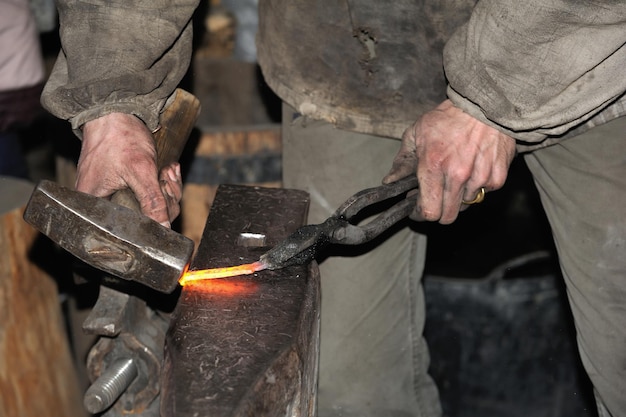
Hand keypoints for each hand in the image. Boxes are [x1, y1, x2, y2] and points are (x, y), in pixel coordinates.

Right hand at [77, 113, 182, 226]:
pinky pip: (149, 191)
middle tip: (166, 178)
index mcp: (95, 206)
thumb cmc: (119, 137)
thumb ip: (152, 201)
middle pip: (143, 218)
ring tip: (167, 170)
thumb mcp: (141, 170)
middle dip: (164, 199)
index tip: (162, 198)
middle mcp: (101, 203)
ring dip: (166, 187)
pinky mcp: (124, 183)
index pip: (128, 231)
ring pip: (150, 204)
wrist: (115, 110)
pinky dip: (162, 181)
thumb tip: (163, 228)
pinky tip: (167, 169)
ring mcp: (113, 192)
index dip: (152, 220)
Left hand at [384, 100, 515, 223]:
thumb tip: (390, 181)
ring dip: (458, 197)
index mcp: (433, 165)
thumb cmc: (448, 118)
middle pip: (448, 217)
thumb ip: (402, 161)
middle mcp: (457, 175)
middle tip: (434, 200)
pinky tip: (472, 170)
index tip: (417, 210)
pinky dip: (476, 187)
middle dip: (438, 212)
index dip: (420, 214)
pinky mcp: (497, 177)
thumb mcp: (416, 133)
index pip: (428, 211)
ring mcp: (479, 178)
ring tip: (454, 177)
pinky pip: (483, 194)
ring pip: (465, 205)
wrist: (485, 104)